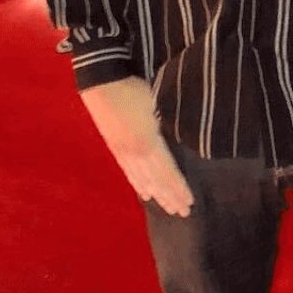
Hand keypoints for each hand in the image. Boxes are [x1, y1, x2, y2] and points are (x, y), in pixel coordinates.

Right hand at [80, 77, 193, 216]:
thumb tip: (184, 140)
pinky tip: (144, 193)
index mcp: (149, 142)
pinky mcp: (114, 147)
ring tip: (168, 208)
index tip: (190, 202)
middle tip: (183, 213)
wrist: (102, 79)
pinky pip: (128, 172)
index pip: (168, 172)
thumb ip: (169, 126)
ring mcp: (123, 151)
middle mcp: (136, 152)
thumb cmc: (134, 87)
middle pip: (156, 180)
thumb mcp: (158, 105)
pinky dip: (138, 184)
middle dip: (170, 197)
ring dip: (157, 194)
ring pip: (142, 179)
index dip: (179, 188)